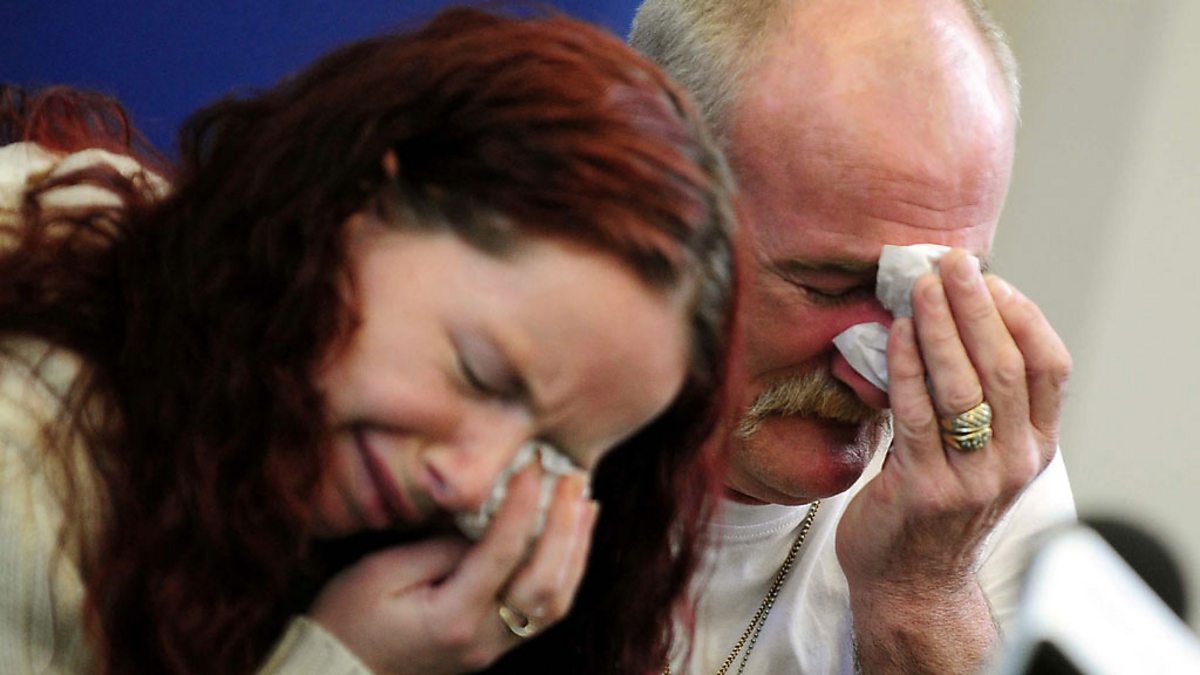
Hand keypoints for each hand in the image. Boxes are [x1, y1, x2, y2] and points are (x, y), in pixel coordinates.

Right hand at [309, 465, 597, 674]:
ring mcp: (493, 649)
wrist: (339, 673)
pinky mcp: (495, 647)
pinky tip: (569, 538)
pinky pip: (543, 612)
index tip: (533, 464)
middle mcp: (482, 639)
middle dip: (564, 525)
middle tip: (571, 477)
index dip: (523, 504)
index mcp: (451, 618)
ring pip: (555, 603)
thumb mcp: (380, 572)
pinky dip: (564, 570)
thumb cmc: (347, 619)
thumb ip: (439, 547)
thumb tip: (486, 522)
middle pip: (545, 583)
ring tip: (584, 501)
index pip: (502, 554)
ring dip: (575, 549)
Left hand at [836, 249, 1070, 600]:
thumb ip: (976, 395)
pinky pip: (917, 416)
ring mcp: (972, 479)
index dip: (1020, 315)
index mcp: (1034, 445)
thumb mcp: (976, 450)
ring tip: (919, 287)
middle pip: (1007, 367)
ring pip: (964, 388)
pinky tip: (893, 334)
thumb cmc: (936, 502)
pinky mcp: (924, 490)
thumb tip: (950, 312)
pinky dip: (906, 368)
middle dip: (977, 308)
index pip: (1050, 366)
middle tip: (951, 263)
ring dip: (940, 329)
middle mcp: (1014, 462)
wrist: (909, 582)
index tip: (987, 277)